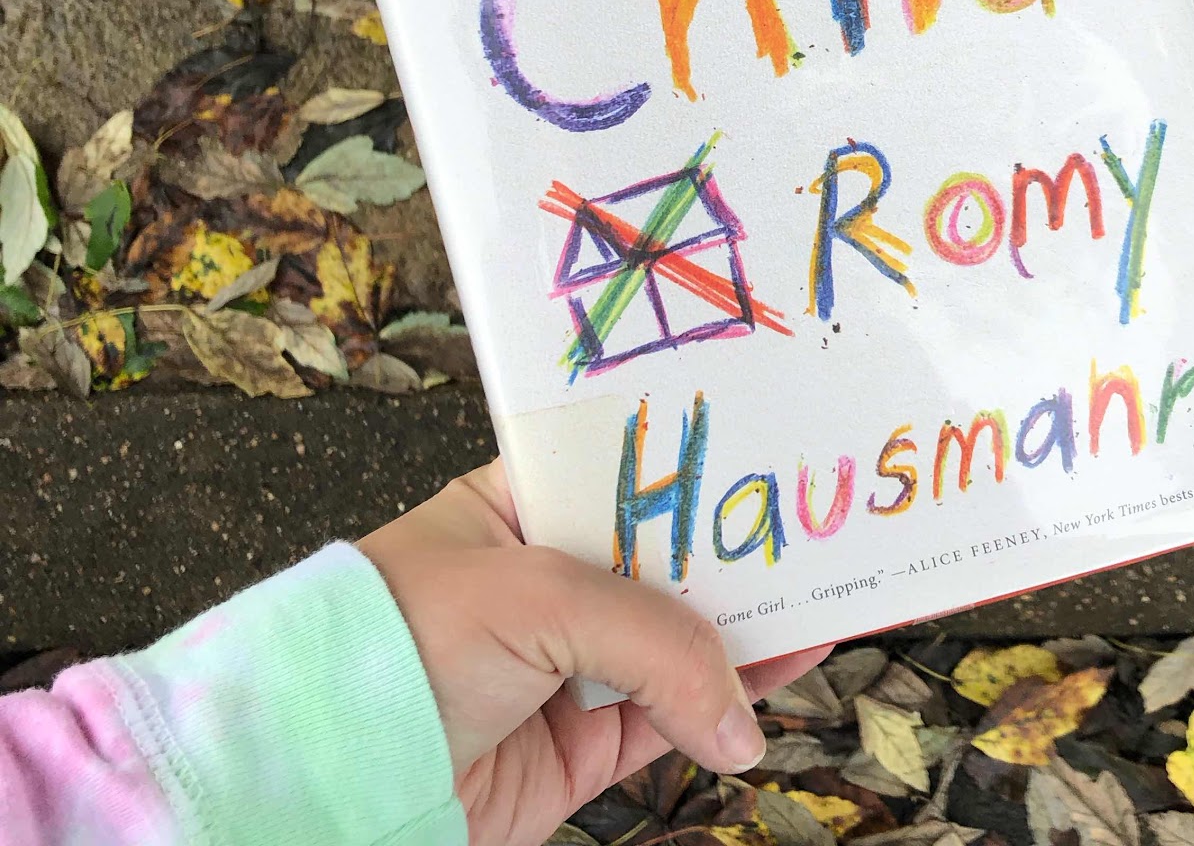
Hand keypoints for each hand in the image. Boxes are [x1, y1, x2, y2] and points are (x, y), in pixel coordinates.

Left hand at [358, 459, 830, 845]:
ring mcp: (567, 664)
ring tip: (832, 594)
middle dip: (741, 552)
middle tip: (821, 530)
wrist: (320, 776)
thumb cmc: (401, 642)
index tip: (773, 459)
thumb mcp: (533, 598)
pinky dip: (729, 703)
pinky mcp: (579, 745)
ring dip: (753, 626)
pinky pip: (673, 717)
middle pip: (670, 559)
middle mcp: (551, 580)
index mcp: (523, 506)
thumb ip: (651, 638)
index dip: (700, 472)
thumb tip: (737, 717)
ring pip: (682, 640)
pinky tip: (784, 671)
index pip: (632, 476)